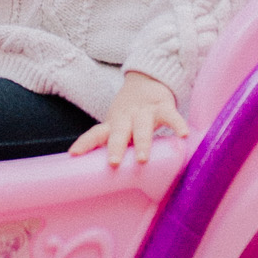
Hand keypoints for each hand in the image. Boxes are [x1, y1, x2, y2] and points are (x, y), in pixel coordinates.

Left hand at [69, 71, 187, 167]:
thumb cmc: (131, 115)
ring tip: (143, 159)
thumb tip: (104, 178)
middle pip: (119, 132)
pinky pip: (172, 116)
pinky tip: (183, 136)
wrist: (148, 80)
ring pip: (142, 126)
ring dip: (142, 142)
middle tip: (113, 163)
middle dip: (115, 147)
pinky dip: (177, 125)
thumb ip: (114, 145)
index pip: (96, 133)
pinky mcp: (164, 106)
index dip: (85, 143)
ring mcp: (145, 112)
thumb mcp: (119, 127)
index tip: (74, 154)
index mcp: (114, 124)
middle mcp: (127, 117)